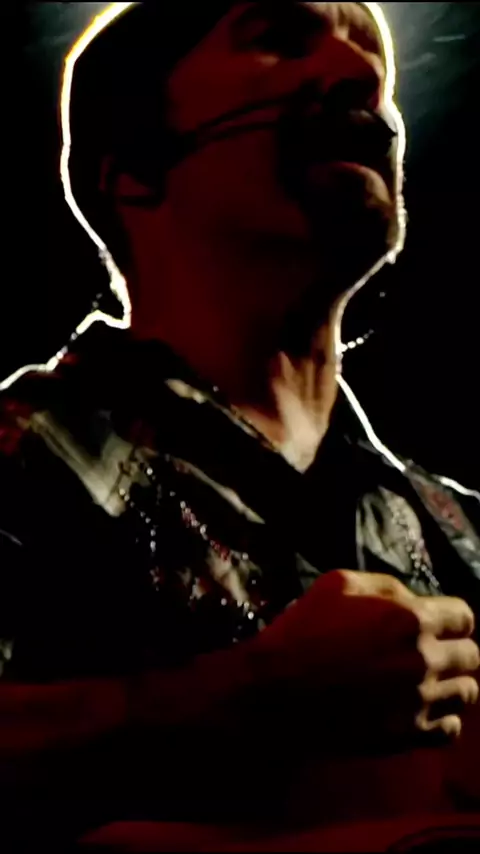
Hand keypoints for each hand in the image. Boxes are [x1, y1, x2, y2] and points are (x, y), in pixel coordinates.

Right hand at [255, 570, 479, 749]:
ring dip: (451, 682)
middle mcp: (424, 659)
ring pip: (467, 692)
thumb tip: (412, 598)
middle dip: (452, 648)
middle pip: (471, 655)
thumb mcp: (338, 584)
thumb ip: (385, 586)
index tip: (435, 622)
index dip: (449, 617)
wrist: (274, 692)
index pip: (464, 616)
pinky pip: (451, 729)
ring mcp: (419, 701)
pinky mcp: (408, 734)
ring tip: (427, 680)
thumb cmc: (302, 631)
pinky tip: (421, 708)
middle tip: (427, 650)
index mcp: (410, 619)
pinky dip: (442, 718)